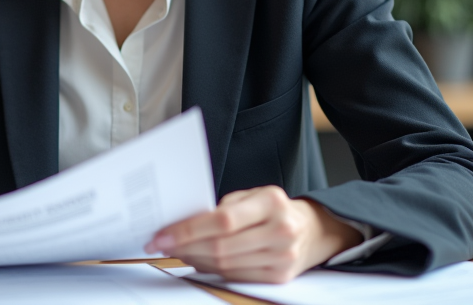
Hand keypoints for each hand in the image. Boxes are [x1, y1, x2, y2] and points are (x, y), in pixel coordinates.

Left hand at [144, 186, 361, 283]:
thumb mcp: (254, 195)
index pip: (223, 220)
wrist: (312, 230)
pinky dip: (211, 270)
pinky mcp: (280, 277)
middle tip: (160, 244)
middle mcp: (280, 230)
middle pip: (221, 246)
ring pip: (226, 265)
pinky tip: (196, 261)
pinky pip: (236, 276)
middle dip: (184, 247)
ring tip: (175, 251)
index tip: (161, 234)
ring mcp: (282, 257)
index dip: (188, 230)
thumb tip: (184, 223)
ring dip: (194, 260)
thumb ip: (224, 207)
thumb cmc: (274, 208)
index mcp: (271, 202)